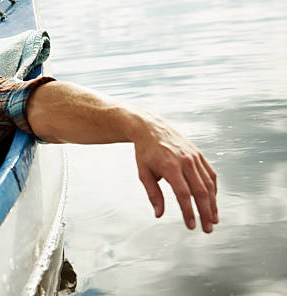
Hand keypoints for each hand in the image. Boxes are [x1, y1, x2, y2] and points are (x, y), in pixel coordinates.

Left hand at [133, 114, 217, 232]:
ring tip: (213, 220)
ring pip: (209, 184)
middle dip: (205, 213)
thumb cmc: (145, 152)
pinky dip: (214, 189)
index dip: (189, 211)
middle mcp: (186, 161)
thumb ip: (153, 194)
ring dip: (213, 204)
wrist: (151, 128)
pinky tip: (213, 201)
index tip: (191, 226)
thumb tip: (159, 214)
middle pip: (200, 191)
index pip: (183, 194)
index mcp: (170, 166)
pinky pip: (210, 174)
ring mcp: (195, 157)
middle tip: (207, 229)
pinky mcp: (199, 154)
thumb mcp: (143, 173)